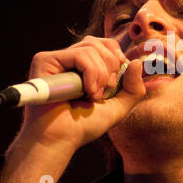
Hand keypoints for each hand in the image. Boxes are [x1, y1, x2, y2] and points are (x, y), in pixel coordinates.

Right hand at [20, 35, 145, 150]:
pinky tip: (86, 91)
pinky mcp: (45, 60)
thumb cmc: (85, 126)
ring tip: (93, 95)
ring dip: (101, 74)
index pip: (105, 44)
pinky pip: (79, 55)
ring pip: (91, 48)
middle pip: (100, 42)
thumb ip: (133, 87)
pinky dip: (90, 73)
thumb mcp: (119, 106)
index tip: (116, 80)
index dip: (116, 57)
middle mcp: (69, 59)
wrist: (61, 139)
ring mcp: (57, 59)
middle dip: (111, 66)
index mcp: (84, 66)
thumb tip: (138, 62)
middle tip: (105, 91)